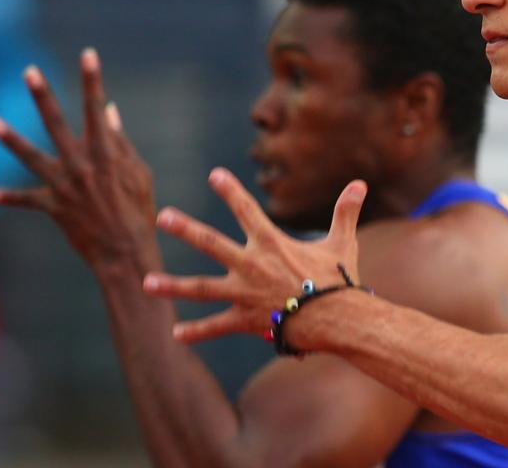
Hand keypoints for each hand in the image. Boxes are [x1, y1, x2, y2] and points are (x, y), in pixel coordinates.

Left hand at [0, 50, 158, 271]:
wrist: (126, 253)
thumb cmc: (140, 212)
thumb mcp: (139, 174)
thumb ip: (122, 142)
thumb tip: (110, 112)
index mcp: (106, 154)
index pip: (97, 109)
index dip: (93, 80)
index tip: (88, 54)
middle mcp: (80, 165)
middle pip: (56, 124)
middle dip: (43, 96)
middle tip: (29, 71)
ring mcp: (63, 185)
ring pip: (30, 157)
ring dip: (9, 139)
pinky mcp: (53, 207)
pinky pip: (26, 200)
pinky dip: (8, 197)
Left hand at [142, 168, 365, 343]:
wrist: (336, 319)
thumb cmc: (339, 280)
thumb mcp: (343, 242)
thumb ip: (346, 212)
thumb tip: (360, 184)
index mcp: (272, 244)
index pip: (247, 210)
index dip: (230, 191)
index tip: (214, 175)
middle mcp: (251, 265)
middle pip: (211, 243)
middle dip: (185, 229)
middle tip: (162, 216)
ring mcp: (244, 294)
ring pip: (202, 288)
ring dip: (173, 286)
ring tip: (146, 283)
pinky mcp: (245, 320)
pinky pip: (217, 327)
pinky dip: (197, 331)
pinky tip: (175, 333)